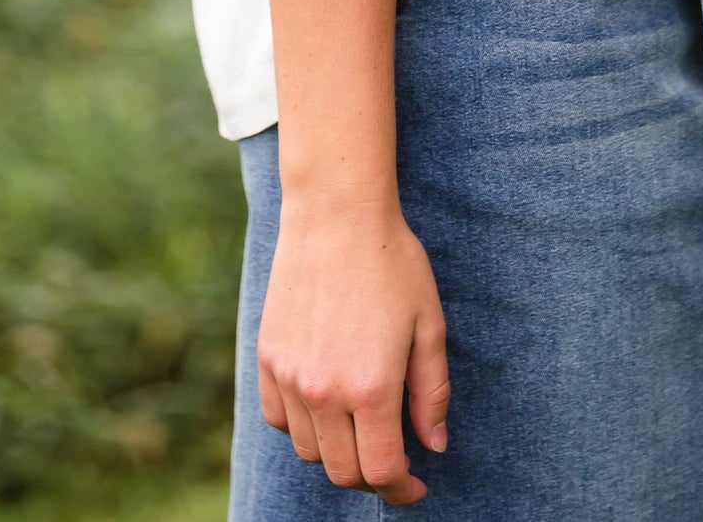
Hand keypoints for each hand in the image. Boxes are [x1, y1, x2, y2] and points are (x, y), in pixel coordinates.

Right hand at [258, 197, 449, 504]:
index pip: (382, 471)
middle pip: (343, 472)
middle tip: (392, 456)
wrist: (336, 212)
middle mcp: (324, 390)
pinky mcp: (268, 356)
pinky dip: (302, 426)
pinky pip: (278, 418)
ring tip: (360, 424)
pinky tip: (325, 404)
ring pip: (309, 450)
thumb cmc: (392, 262)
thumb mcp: (429, 325)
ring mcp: (290, 375)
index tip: (416, 484)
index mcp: (371, 387)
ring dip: (337, 450)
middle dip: (372, 476)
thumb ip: (432, 392)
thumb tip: (434, 445)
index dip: (402, 489)